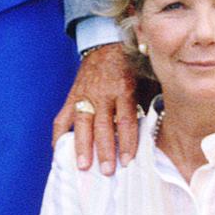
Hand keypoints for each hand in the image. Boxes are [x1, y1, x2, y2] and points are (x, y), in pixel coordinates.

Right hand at [57, 42, 139, 173]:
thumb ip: (146, 102)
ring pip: (82, 123)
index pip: (126, 120)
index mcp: (123, 89)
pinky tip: (59, 151)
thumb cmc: (129, 66)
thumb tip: (156, 130)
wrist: (105, 43)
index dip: (127, 141)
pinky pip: (62, 117)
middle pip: (103, 125)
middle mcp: (103, 93)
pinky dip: (59, 135)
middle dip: (104, 150)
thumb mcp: (143, 79)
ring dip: (82, 146)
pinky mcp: (72, 96)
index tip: (127, 161)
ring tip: (82, 166)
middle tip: (107, 171)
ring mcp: (85, 95)